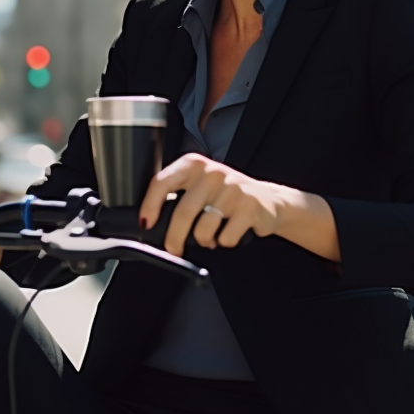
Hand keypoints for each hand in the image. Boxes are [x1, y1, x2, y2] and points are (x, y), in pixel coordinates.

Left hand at [139, 154, 292, 257]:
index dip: (149, 206)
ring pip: (203, 229)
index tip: (145, 223)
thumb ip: (176, 195)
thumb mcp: (198, 186)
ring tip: (211, 236)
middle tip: (174, 249)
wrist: (268, 200)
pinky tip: (230, 233)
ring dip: (205, 241)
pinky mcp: (250, 206)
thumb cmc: (225, 196)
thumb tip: (148, 221)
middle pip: (183, 212)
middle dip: (174, 238)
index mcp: (193, 164)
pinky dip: (225, 243)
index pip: (162, 182)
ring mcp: (232, 188)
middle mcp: (212, 172)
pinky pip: (225, 238)